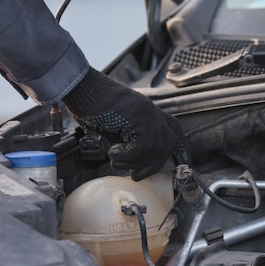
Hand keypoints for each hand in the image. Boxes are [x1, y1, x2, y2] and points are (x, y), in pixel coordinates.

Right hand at [63, 68, 189, 180]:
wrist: (81, 89)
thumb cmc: (93, 108)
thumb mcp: (116, 127)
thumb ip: (129, 141)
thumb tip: (135, 163)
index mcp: (149, 112)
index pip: (174, 130)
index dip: (180, 148)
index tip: (182, 164)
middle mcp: (152, 111)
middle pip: (167, 144)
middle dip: (154, 165)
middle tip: (136, 176)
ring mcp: (147, 113)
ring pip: (154, 148)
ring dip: (134, 162)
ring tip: (115, 161)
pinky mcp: (139, 117)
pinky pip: (142, 146)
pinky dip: (127, 155)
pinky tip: (112, 152)